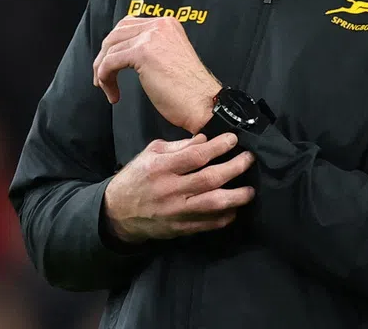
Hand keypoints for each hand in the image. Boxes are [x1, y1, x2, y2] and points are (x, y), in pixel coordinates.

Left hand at [93, 15, 220, 132]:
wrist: (203, 104)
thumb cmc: (189, 91)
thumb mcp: (170, 58)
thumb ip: (152, 49)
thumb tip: (124, 53)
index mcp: (168, 24)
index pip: (129, 25)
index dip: (115, 45)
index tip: (110, 64)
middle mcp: (160, 25)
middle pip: (116, 33)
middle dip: (104, 56)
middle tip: (102, 77)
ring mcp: (151, 37)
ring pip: (110, 48)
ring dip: (102, 71)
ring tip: (107, 88)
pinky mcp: (143, 52)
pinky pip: (110, 62)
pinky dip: (105, 78)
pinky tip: (113, 94)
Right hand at [103, 133, 255, 242]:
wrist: (117, 213)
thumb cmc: (136, 178)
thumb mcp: (150, 154)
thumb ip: (178, 146)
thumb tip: (204, 139)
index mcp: (161, 168)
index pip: (195, 156)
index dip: (218, 147)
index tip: (233, 139)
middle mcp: (170, 190)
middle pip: (209, 179)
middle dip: (234, 168)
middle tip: (249, 159)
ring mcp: (176, 212)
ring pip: (212, 204)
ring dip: (236, 197)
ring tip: (250, 190)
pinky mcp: (180, 228)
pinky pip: (208, 224)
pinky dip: (224, 217)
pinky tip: (234, 209)